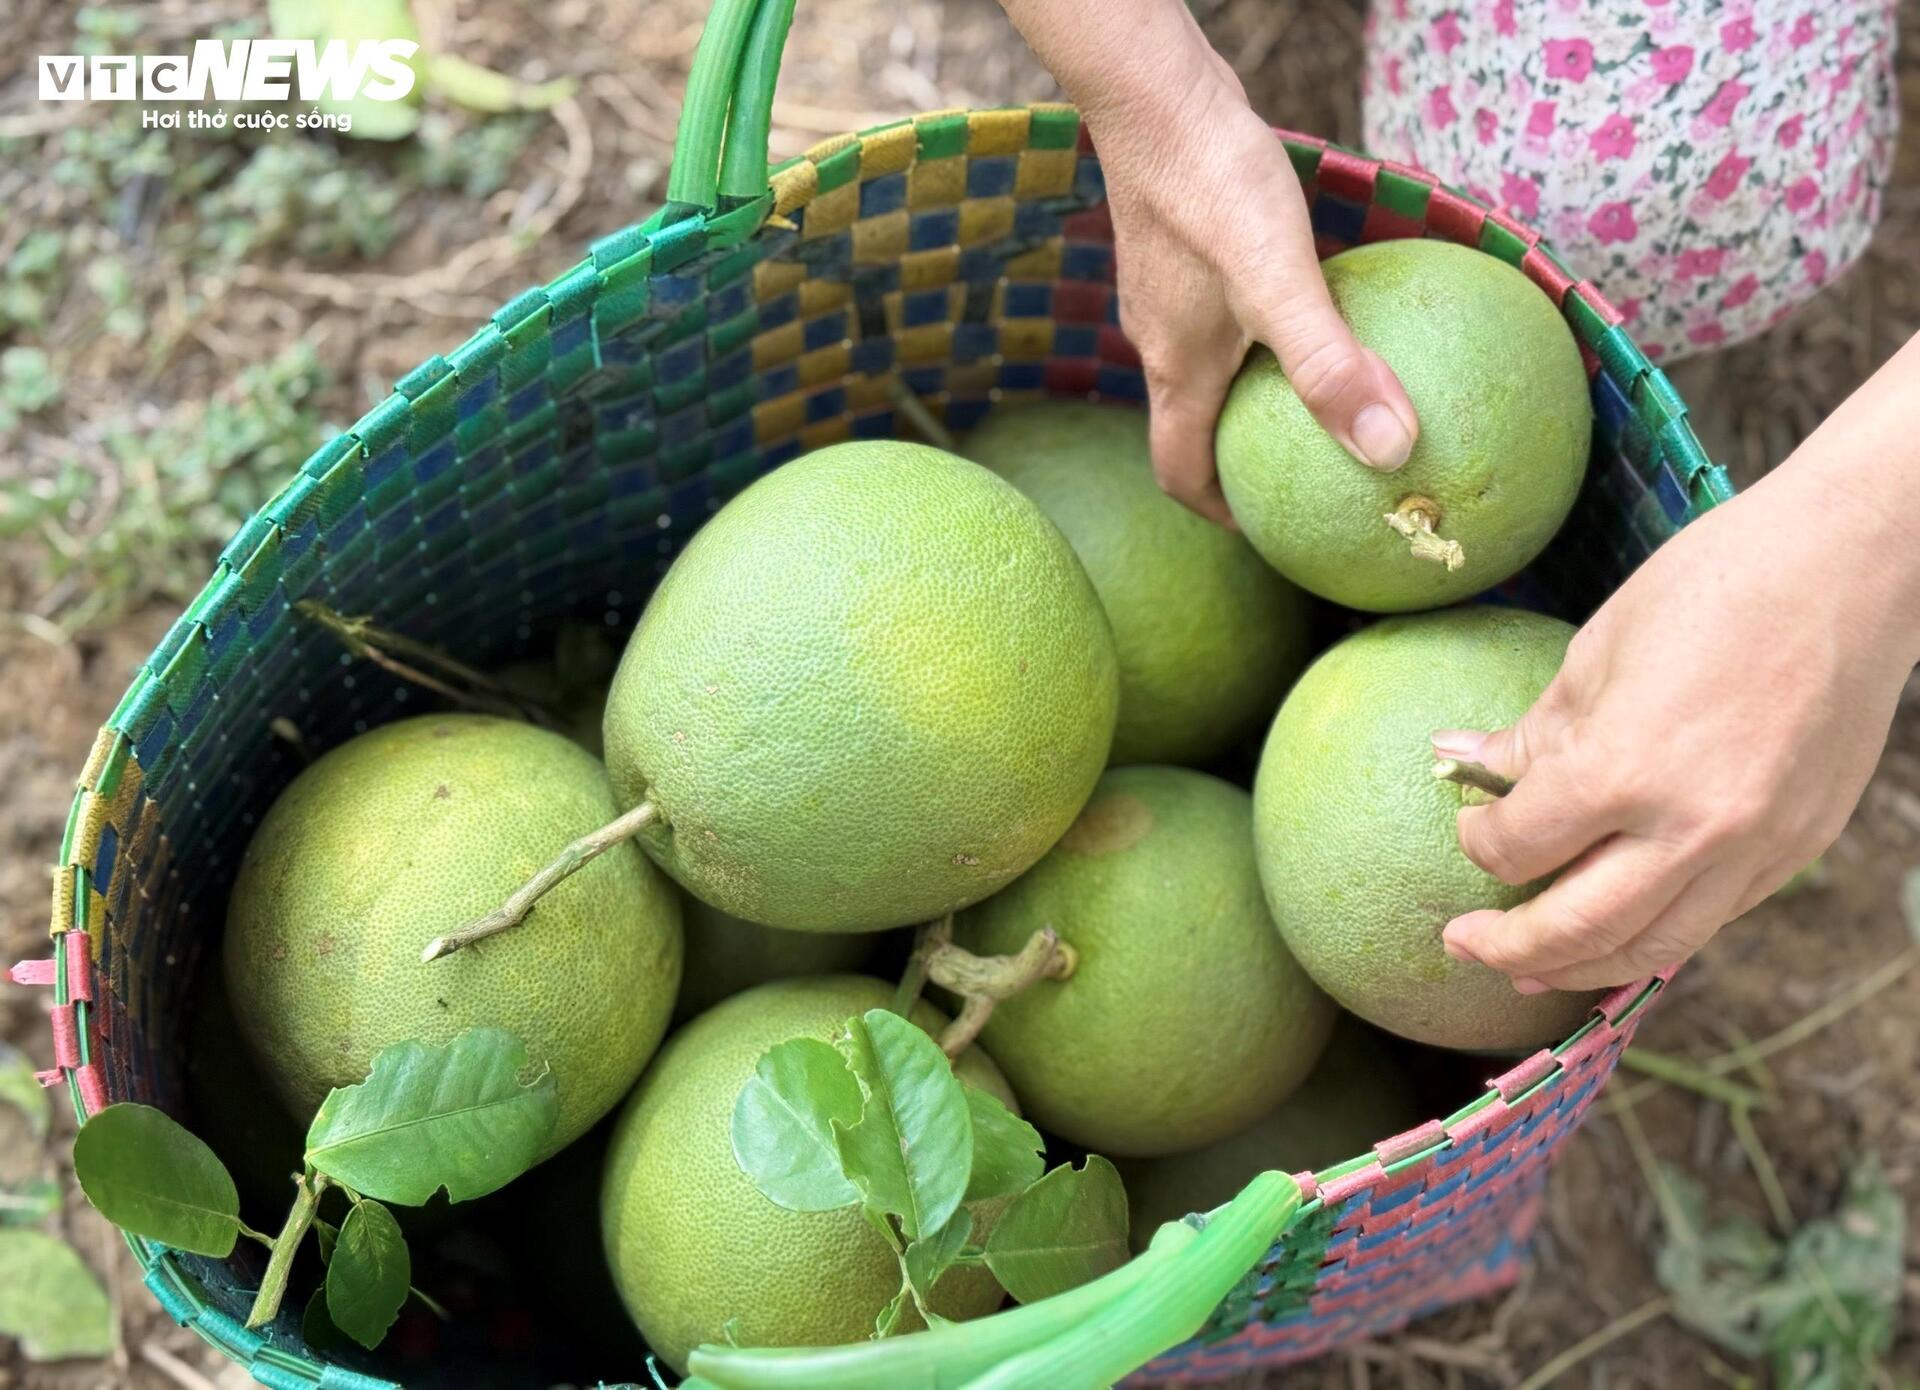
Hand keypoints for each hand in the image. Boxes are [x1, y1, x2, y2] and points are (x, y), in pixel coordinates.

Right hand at [997, 0, 1417, 521]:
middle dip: (1242, 459)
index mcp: (1176, 371)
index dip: (1220, 513)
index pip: (1181, 472)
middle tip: (1304, 471)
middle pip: (1193, 426)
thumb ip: (1330, 367)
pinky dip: (1257, 333)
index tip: (1267, 528)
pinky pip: (1219, 315)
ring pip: (1205, 369)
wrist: (1156, 98)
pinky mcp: (1178, 249)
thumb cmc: (1213, 185)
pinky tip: (1311, 304)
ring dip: (1252, 395)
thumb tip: (1391, 451)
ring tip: (1316, 395)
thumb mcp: (1283, 282)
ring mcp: (1163, 294)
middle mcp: (1159, 341)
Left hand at [1438, 395, 1919, 991]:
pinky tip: (1617, 931)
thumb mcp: (1597, 651)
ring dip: (1577, 968)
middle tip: (1462, 945)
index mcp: (1622, 769)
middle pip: (1577, 929)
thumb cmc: (1715, 586)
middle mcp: (1690, 828)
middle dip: (1506, 947)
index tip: (1471, 824)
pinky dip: (1653, 938)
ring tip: (1528, 969)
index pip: (1518, 847)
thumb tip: (1458, 760)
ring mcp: (1753, 848)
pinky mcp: (1796, 850)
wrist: (1850, 569)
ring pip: (1652, 949)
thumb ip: (1533, 731)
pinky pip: (1711, 920)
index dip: (1480, 842)